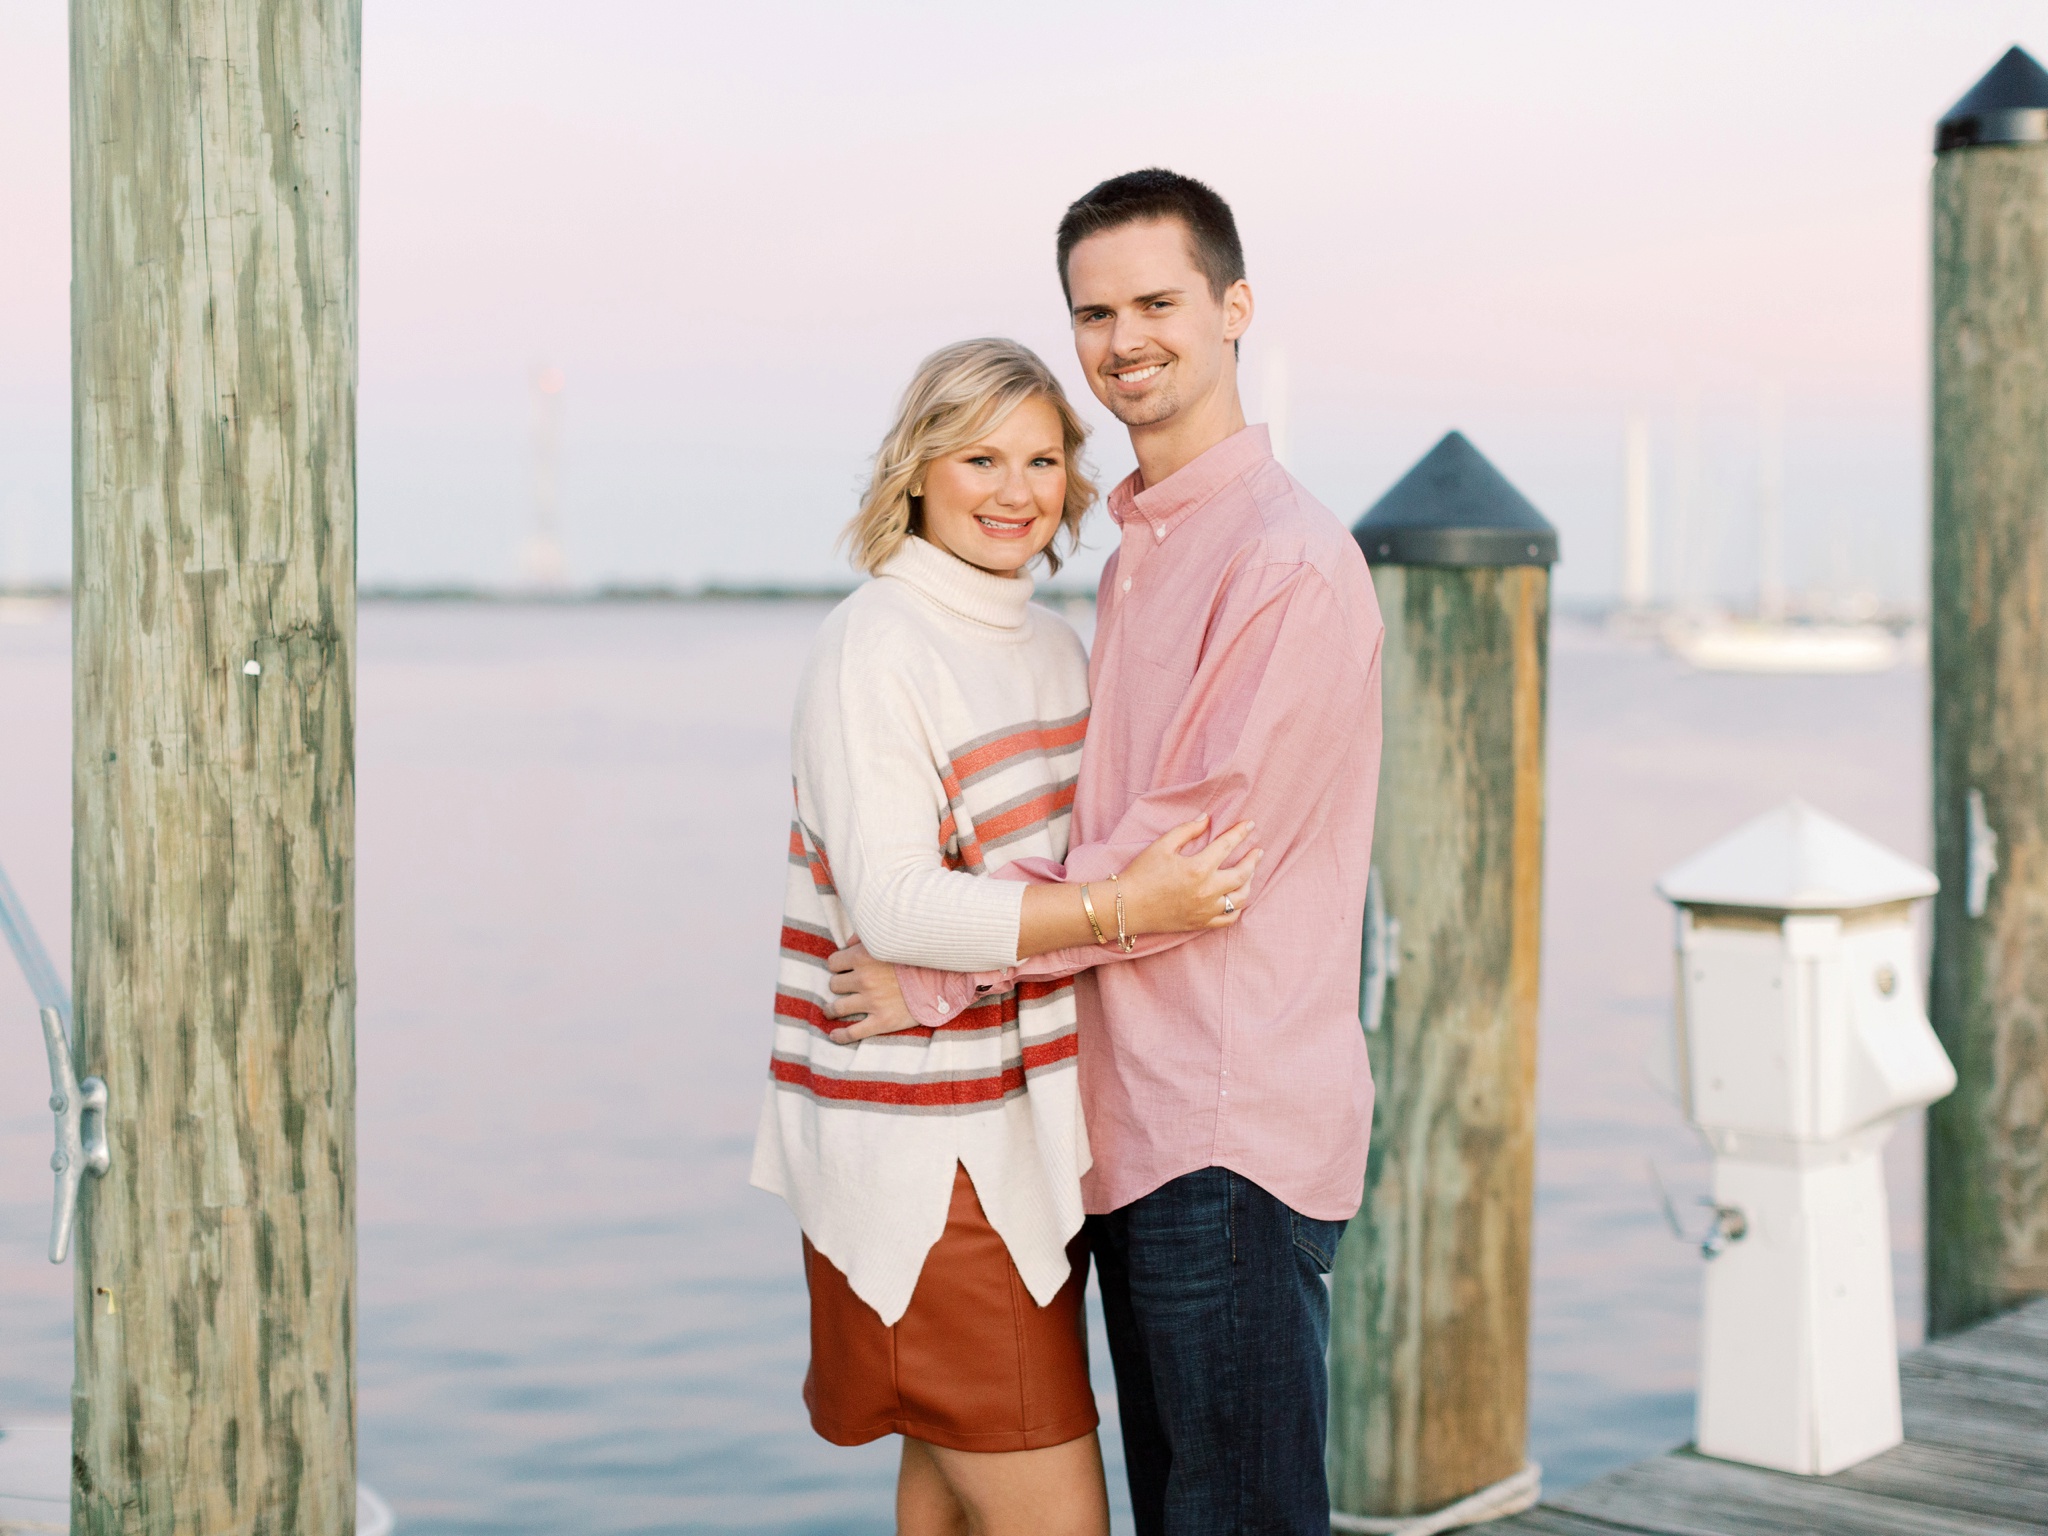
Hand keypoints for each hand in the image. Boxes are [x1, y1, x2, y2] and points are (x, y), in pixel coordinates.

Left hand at [823, 939, 918, 1043]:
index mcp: (864, 957)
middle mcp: (864, 979)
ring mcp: (872, 1002)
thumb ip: (865, 937)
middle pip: (834, 984)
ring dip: (831, 1009)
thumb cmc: (917, 958)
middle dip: (839, 985)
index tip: (843, 970)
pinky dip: (840, 1036)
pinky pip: (853, 1032)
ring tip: (831, 1011)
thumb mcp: (891, 939)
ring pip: (837, 1007)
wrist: (944, 979)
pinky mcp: (882, 1021)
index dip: (838, 966)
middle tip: (846, 988)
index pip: (833, 963)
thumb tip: (845, 944)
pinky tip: (835, 1035)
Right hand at [1116, 816, 1261, 935]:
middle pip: (1242, 874)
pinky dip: (1238, 908)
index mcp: (1197, 868)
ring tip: (1250, 873)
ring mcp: (1206, 910)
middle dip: (1253, 860)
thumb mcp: (1162, 845)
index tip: (1250, 825)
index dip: (1240, 833)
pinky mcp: (1201, 923)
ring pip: (1241, 898)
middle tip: (1258, 851)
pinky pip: (1229, 919)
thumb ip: (1187, 830)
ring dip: (1249, 883)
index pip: (1227, 846)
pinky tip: (1237, 897)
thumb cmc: (1141, 873)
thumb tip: (1207, 819)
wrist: (1126, 907)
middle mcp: (1207, 891)